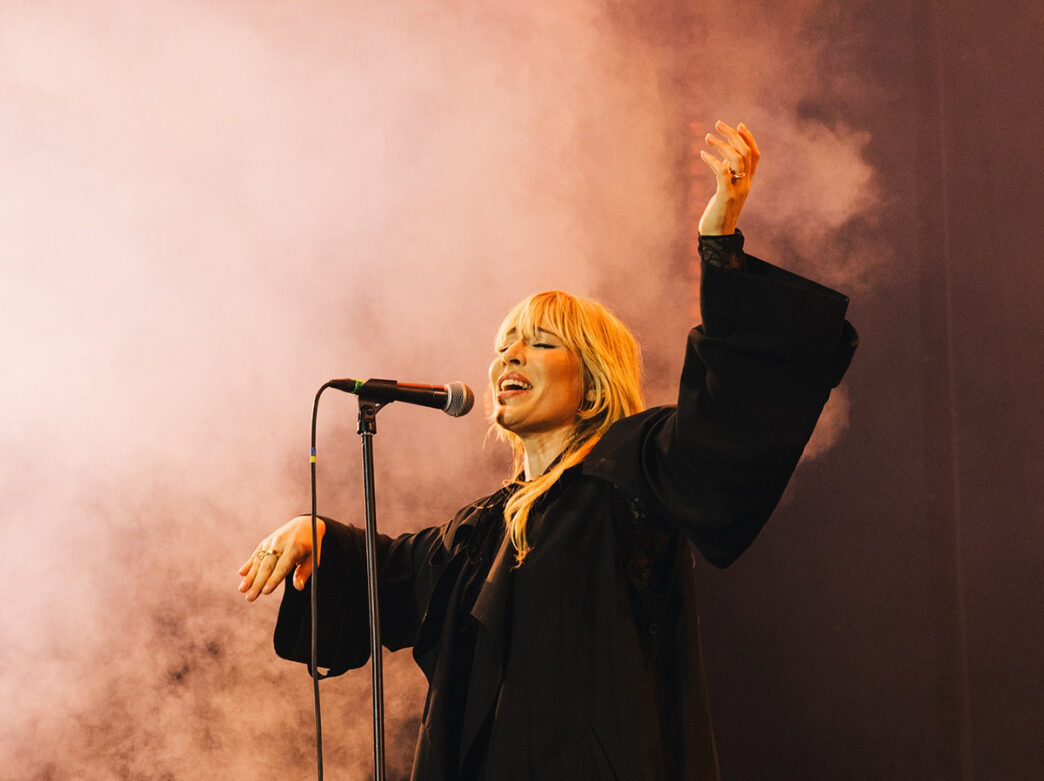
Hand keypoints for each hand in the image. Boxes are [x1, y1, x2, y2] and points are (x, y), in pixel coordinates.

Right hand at [238, 515, 325, 600]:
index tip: (266, 592)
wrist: (305, 523)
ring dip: (250, 576)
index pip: (282, 566)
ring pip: (259, 561)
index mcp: (295, 548)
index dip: (273, 579)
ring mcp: (271, 541)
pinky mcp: (265, 542)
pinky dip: (249, 564)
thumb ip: (304, 572)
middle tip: (250, 598)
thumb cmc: (311, 544)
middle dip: (258, 583)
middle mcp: (280, 543)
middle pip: (267, 566)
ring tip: (242, 590)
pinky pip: (256, 554)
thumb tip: (298, 587)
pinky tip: (242, 574)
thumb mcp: (314, 557)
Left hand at [696, 121, 759, 235]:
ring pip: (736, 159)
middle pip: (745, 152)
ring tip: (707, 137)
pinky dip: (713, 160)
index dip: (749, 138)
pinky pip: (722, 172)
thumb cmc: (719, 212)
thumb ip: (728, 174)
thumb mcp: (725, 190)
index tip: (738, 124)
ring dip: (721, 145)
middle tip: (717, 124)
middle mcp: (746, 184)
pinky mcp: (726, 196)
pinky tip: (702, 154)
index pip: (755, 155)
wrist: (717, 236)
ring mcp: (738, 190)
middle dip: (732, 135)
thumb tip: (723, 157)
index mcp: (748, 181)